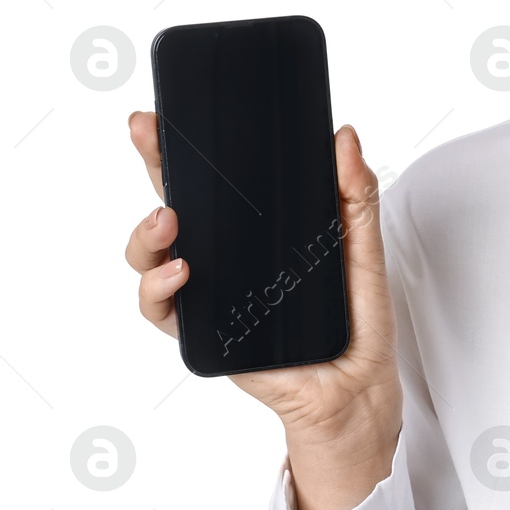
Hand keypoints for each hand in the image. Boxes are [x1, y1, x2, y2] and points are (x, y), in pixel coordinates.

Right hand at [124, 112, 402, 509]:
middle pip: (176, 207)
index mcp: (261, 234)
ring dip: (147, 235)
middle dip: (154, 168)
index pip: (216, 183)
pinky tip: (180, 275)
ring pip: (152, 257)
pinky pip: (163, 312)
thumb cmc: (358, 326)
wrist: (359, 392)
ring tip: (170, 221)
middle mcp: (229, 260)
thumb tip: (346, 138)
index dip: (185, 149)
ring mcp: (213, 296)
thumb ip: (355, 197)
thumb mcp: (363, 252)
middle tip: (147, 136)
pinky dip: (160, 290)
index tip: (164, 116)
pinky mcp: (207, 334)